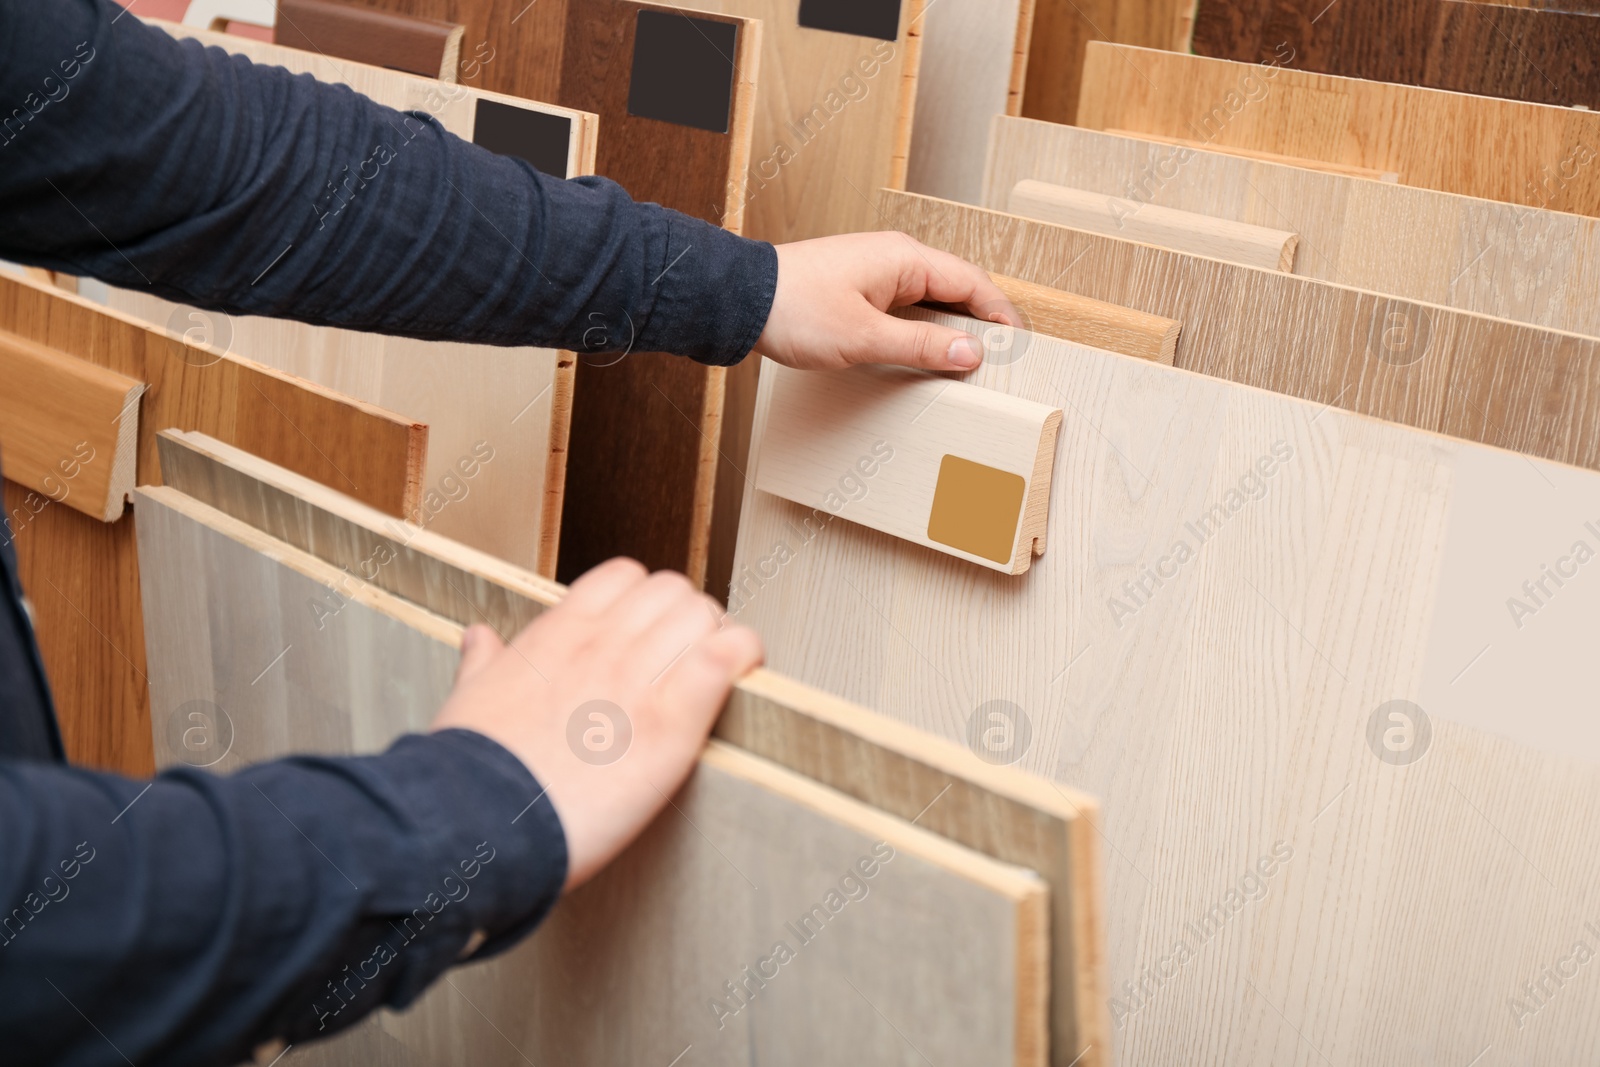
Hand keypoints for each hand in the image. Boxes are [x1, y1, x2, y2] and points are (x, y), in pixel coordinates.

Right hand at [429, 558, 763, 889]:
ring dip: (718, 640)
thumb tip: (480, 639)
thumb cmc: (469, 773)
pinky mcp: (671, 723)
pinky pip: (727, 657)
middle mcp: (602, 645)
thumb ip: (482, 664)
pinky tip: (741, 678)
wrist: (479, 821)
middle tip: (688, 659)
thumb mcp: (466, 701)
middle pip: (673, 592)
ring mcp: (638, 680)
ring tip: (715, 677)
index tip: (650, 632)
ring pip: (705, 615)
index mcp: (556, 635)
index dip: (646, 600)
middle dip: (688, 619)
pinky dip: (743, 658)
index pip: (624, 576)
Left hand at [755, 231, 1019, 371]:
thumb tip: (971, 353)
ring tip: (966, 363)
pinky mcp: (859, 289)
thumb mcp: (865, 338)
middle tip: (999, 360)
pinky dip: (922, 330)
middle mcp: (895, 258)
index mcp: (905, 259)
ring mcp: (876, 272)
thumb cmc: (795, 310)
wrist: (740, 301)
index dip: (1000, 314)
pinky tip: (923, 355)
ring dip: (949, 329)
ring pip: (930, 300)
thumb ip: (922, 347)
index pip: (972, 283)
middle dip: (980, 323)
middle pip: (955, 289)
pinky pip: (906, 307)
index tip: (1019, 344)